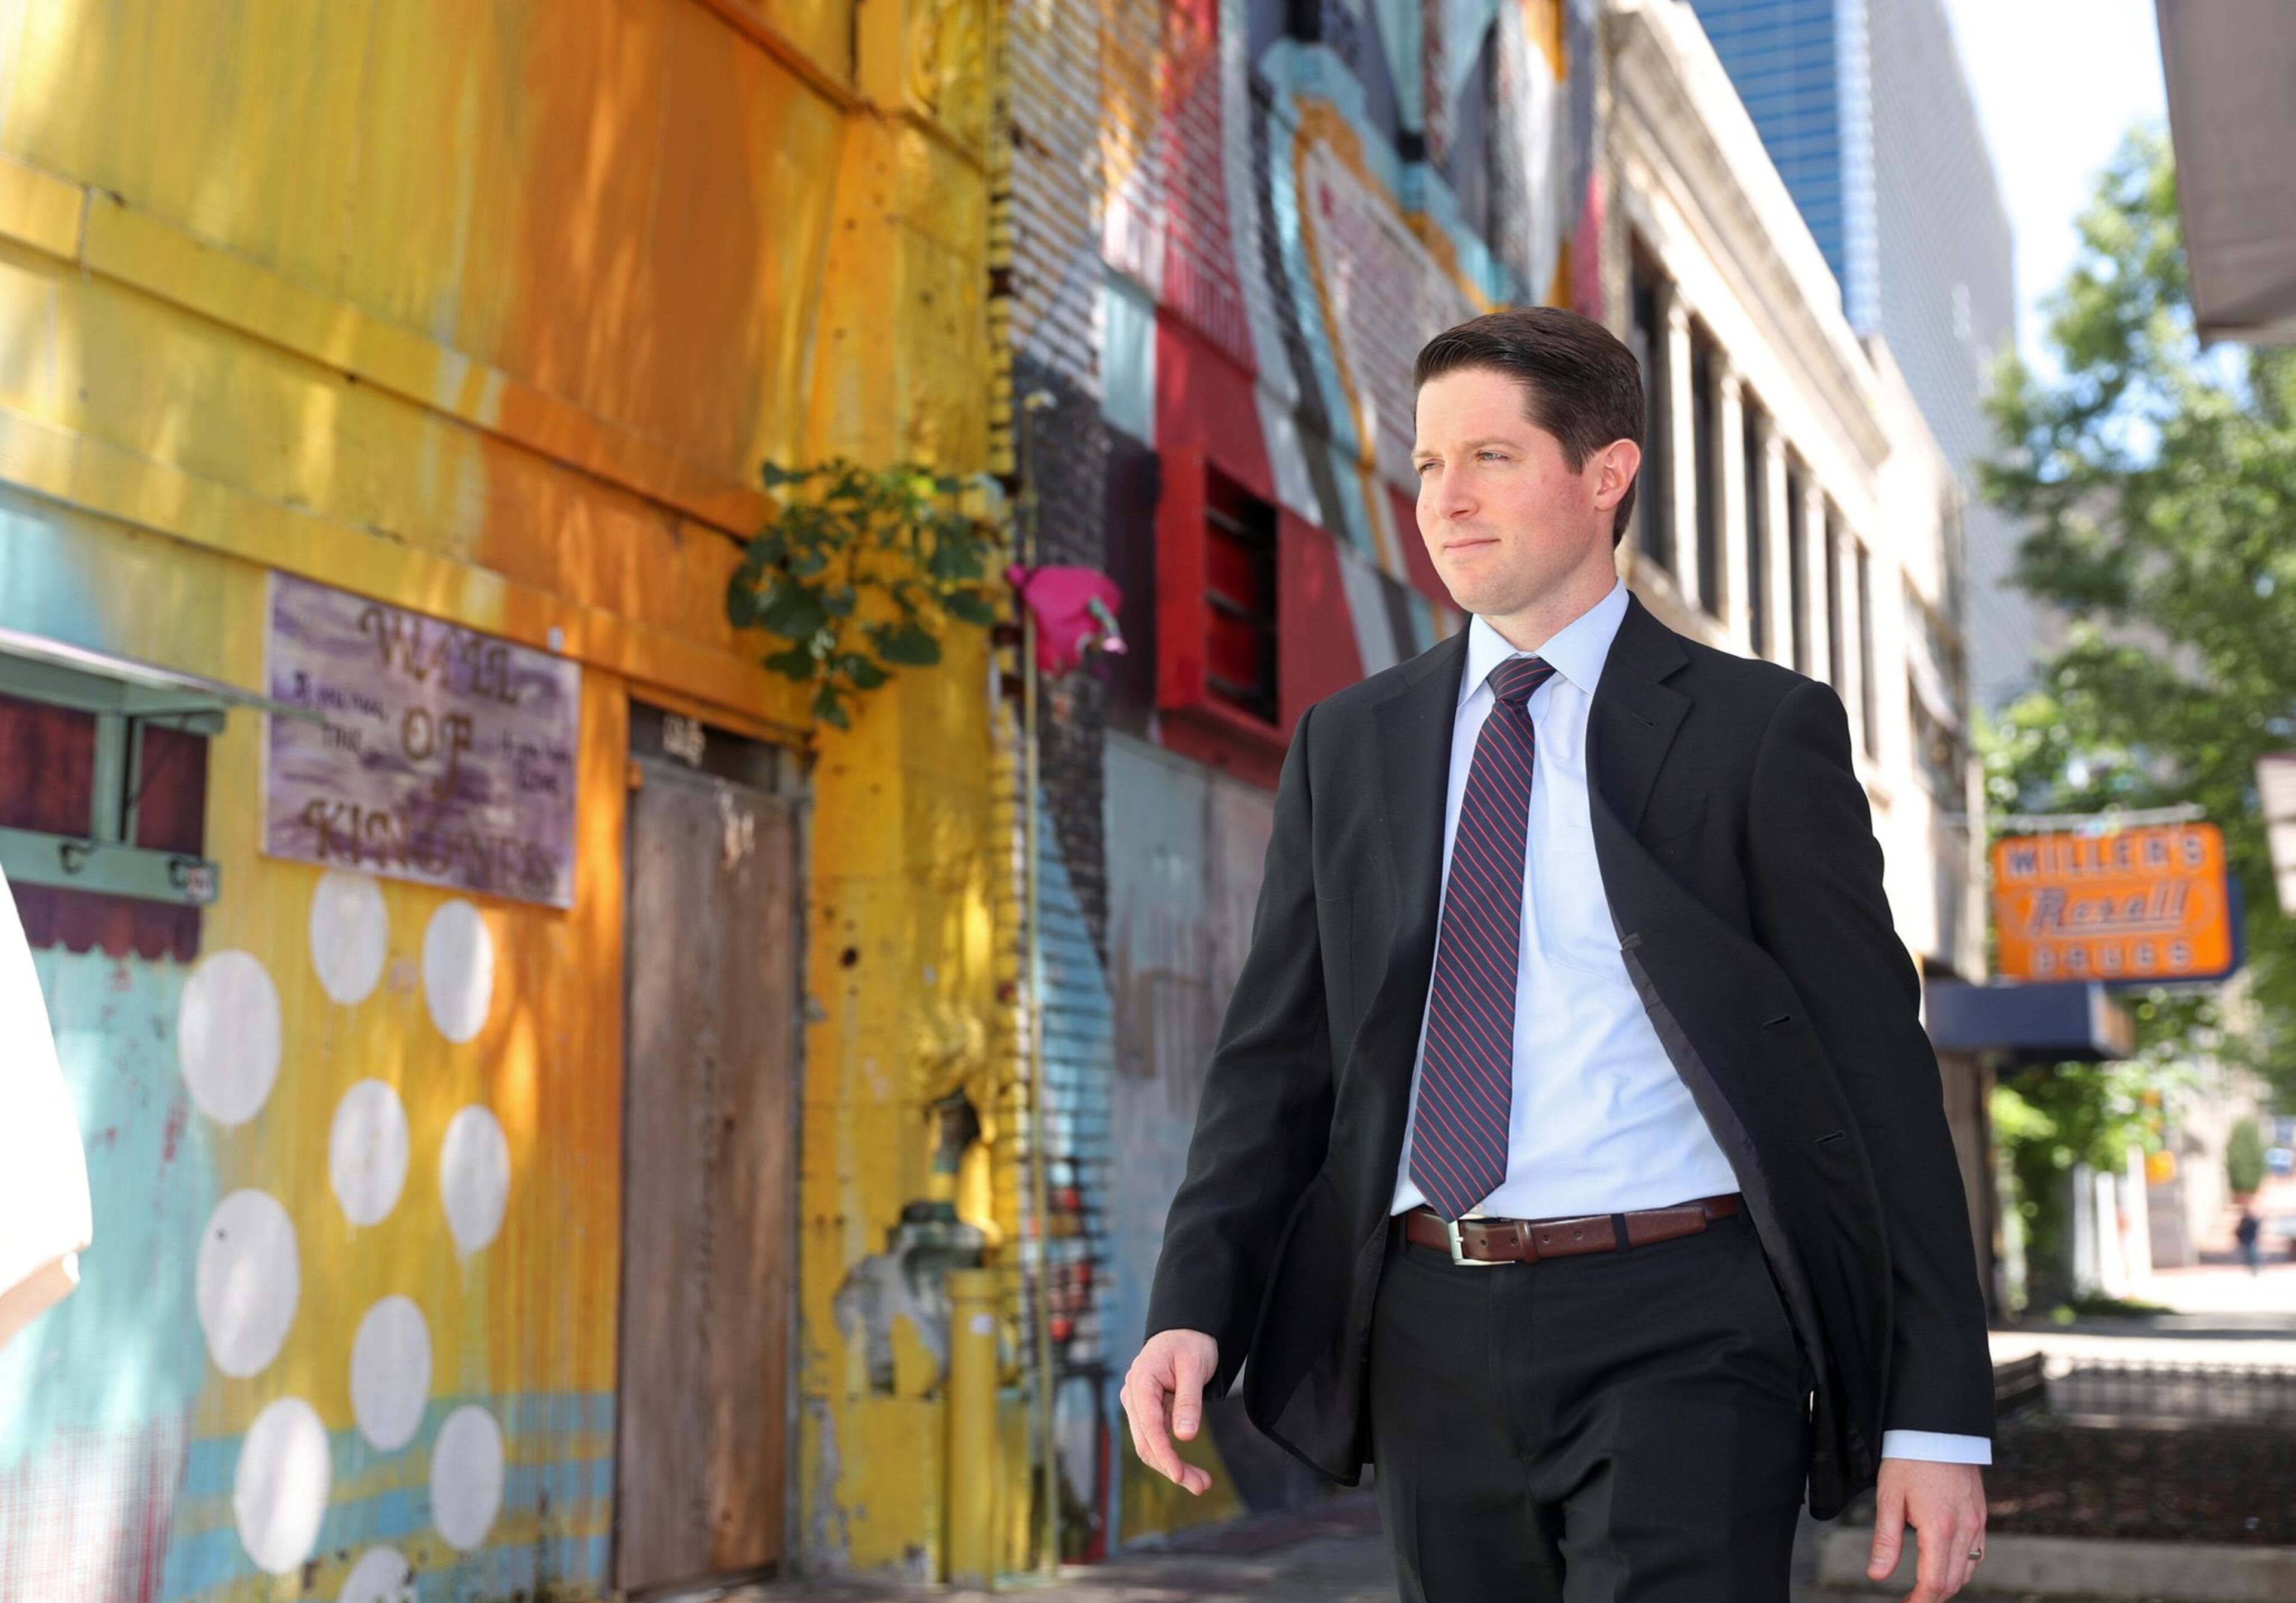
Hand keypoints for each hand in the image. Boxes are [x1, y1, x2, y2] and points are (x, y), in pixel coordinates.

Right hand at [1120, 1329, 1219, 1494]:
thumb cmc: (1191, 1343)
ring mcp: (1138, 1404)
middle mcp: (1133, 1394)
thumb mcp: (1195, 1368)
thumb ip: (1189, 1401)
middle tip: (1201, 1486)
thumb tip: (1184, 1437)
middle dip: (1171, 1467)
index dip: (1164, 1453)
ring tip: (1201, 1483)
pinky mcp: (1147, 1411)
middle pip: (1146, 1441)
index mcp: (1141, 1380)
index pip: (1149, 1425)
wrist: (1187, 1330)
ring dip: (1171, 1465)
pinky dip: (1171, 1455)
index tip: (1179, 1476)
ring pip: (1150, 1444)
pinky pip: (1156, 1438)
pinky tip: (1189, 1469)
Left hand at [1867, 1458, 1987, 1599]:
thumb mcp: (1889, 1498)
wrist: (1937, 1428)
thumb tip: (1877, 1575)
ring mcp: (1977, 1522)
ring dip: (1949, 1584)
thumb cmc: (1910, 1458)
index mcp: (1939, 1528)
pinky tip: (1948, 1565)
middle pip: (1954, 1582)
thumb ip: (1885, 1541)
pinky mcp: (1981, 1515)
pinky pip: (1978, 1553)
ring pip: (1968, 1570)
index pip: (1934, 1581)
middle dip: (1932, 1597)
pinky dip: (1964, 1567)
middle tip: (1911, 1600)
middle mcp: (1964, 1529)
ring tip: (1925, 1588)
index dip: (1919, 1601)